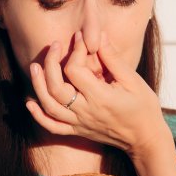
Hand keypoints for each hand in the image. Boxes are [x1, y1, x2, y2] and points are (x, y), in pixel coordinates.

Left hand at [25, 30, 169, 154]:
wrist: (145, 139)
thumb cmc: (143, 108)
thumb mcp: (133, 81)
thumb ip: (113, 59)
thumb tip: (99, 36)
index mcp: (100, 97)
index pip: (75, 71)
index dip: (76, 51)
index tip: (81, 38)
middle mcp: (86, 111)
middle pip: (56, 87)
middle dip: (51, 63)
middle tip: (55, 46)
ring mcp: (79, 123)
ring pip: (49, 106)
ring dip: (38, 85)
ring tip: (35, 66)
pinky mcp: (77, 131)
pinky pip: (52, 126)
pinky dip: (38, 116)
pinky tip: (30, 103)